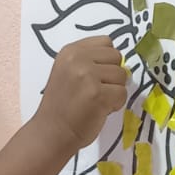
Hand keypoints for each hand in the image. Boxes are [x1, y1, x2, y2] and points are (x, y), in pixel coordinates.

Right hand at [36, 36, 127, 153]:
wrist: (51, 132)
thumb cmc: (62, 105)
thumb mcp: (68, 71)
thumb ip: (89, 61)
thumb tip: (119, 63)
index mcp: (70, 51)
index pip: (106, 42)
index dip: (106, 61)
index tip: (93, 76)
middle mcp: (78, 59)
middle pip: (117, 58)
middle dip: (111, 76)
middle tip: (94, 91)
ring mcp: (88, 76)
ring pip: (122, 76)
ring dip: (114, 91)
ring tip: (95, 101)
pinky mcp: (98, 95)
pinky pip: (122, 94)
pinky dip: (115, 105)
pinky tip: (99, 110)